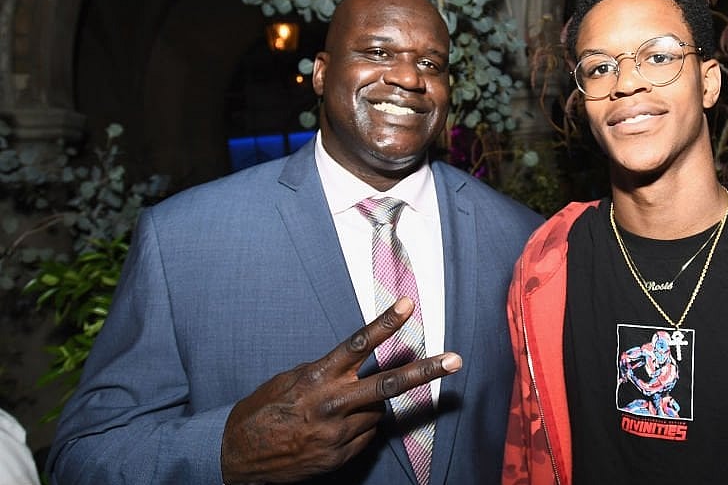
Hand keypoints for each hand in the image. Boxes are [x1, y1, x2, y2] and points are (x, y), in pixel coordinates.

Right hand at [220, 297, 461, 483]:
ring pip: (377, 411)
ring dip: (368, 406)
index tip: (409, 303)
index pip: (359, 344)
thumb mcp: (290, 380)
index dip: (385, 323)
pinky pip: (365, 435)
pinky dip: (358, 428)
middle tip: (456, 359)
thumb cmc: (263, 410)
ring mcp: (339, 433)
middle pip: (389, 384)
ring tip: (335, 411)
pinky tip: (333, 429)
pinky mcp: (340, 455)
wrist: (238, 456)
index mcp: (318, 377)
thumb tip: (357, 369)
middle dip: (426, 371)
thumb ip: (327, 372)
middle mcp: (333, 404)